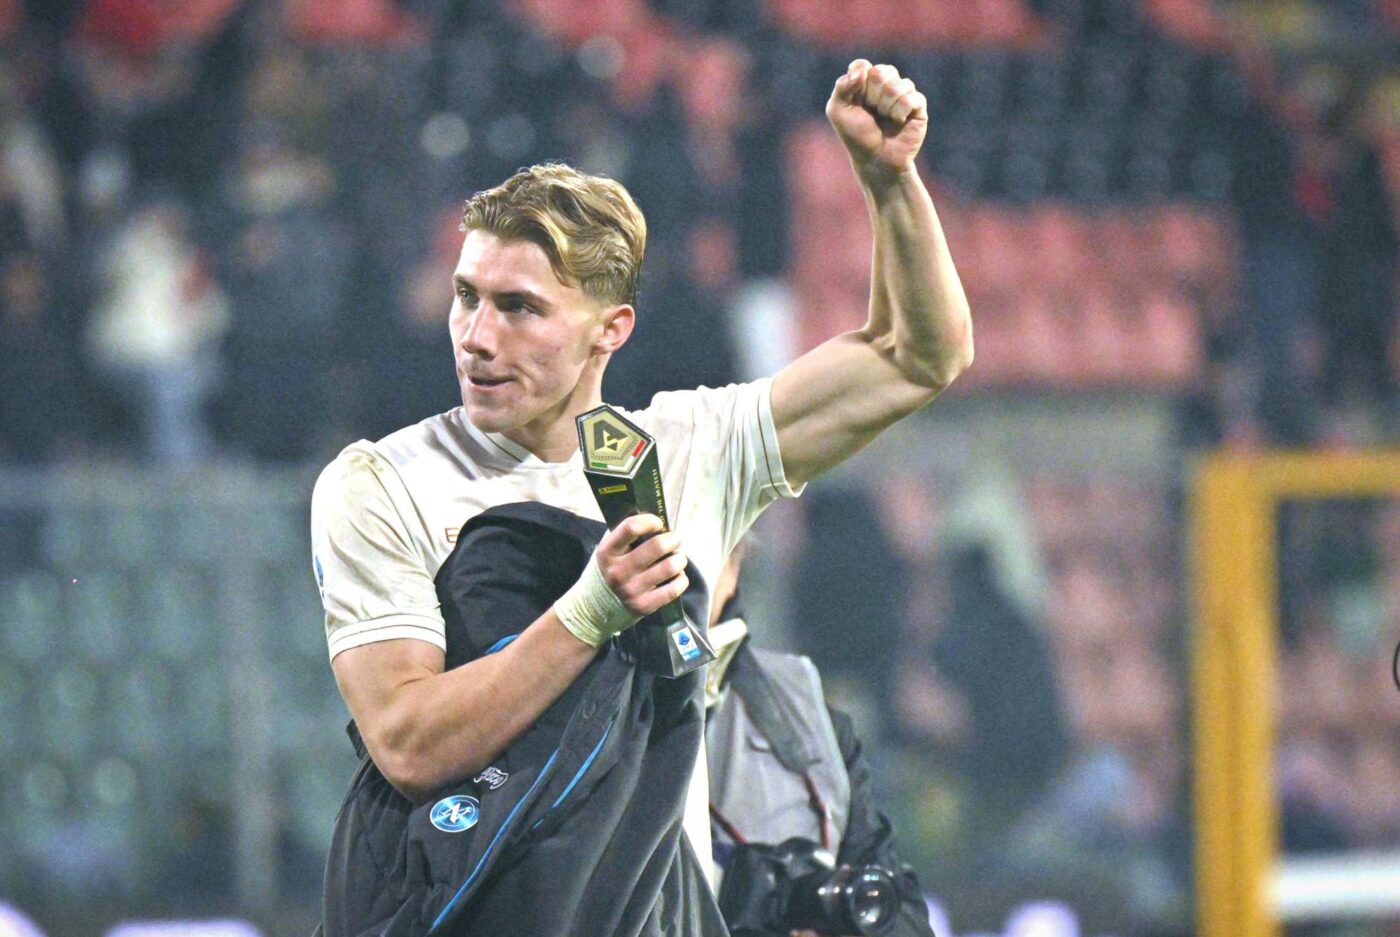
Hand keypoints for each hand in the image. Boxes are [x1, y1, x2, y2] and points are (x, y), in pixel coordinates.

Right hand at [595, 513, 688, 618]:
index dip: (650, 521)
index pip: (631, 527)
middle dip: (673, 539)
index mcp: (608, 551)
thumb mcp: (609, 548)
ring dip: (680, 559)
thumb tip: (654, 515)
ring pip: (669, 567)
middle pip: (657, 546)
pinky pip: (673, 589)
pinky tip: (677, 576)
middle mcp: (618, 571)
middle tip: (675, 540)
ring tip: (678, 559)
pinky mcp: (643, 606)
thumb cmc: (610, 568)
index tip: (658, 523)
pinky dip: (681, 579)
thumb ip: (626, 533)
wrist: (596, 607)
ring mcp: (631, 590)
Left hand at [825, 59, 927, 188]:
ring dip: (886, 106)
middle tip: (872, 112)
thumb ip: (842, 86)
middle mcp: (884, 84)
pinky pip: (911, 97)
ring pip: (897, 84)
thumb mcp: (838, 111)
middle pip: (880, 72)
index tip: (856, 102)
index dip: (858, 83)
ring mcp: (902, 93)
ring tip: (885, 120)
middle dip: (872, 96)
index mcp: (864, 83)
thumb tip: (864, 69)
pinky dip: (900, 111)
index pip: (862, 65)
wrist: (877, 160)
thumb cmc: (857, 137)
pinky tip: (899, 122)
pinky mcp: (917, 105)